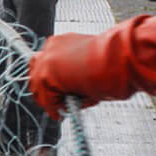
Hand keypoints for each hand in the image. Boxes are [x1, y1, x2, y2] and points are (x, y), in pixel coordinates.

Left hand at [28, 7, 155, 118]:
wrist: (120, 56)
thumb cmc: (114, 60)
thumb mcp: (89, 64)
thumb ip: (74, 73)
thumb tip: (69, 91)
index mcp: (60, 41)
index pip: (44, 62)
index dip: (49, 82)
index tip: (57, 94)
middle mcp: (50, 47)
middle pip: (34, 72)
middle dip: (44, 90)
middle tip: (55, 105)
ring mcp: (46, 59)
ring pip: (37, 86)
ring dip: (49, 99)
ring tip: (62, 110)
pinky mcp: (46, 73)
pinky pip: (45, 97)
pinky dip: (53, 108)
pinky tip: (63, 113)